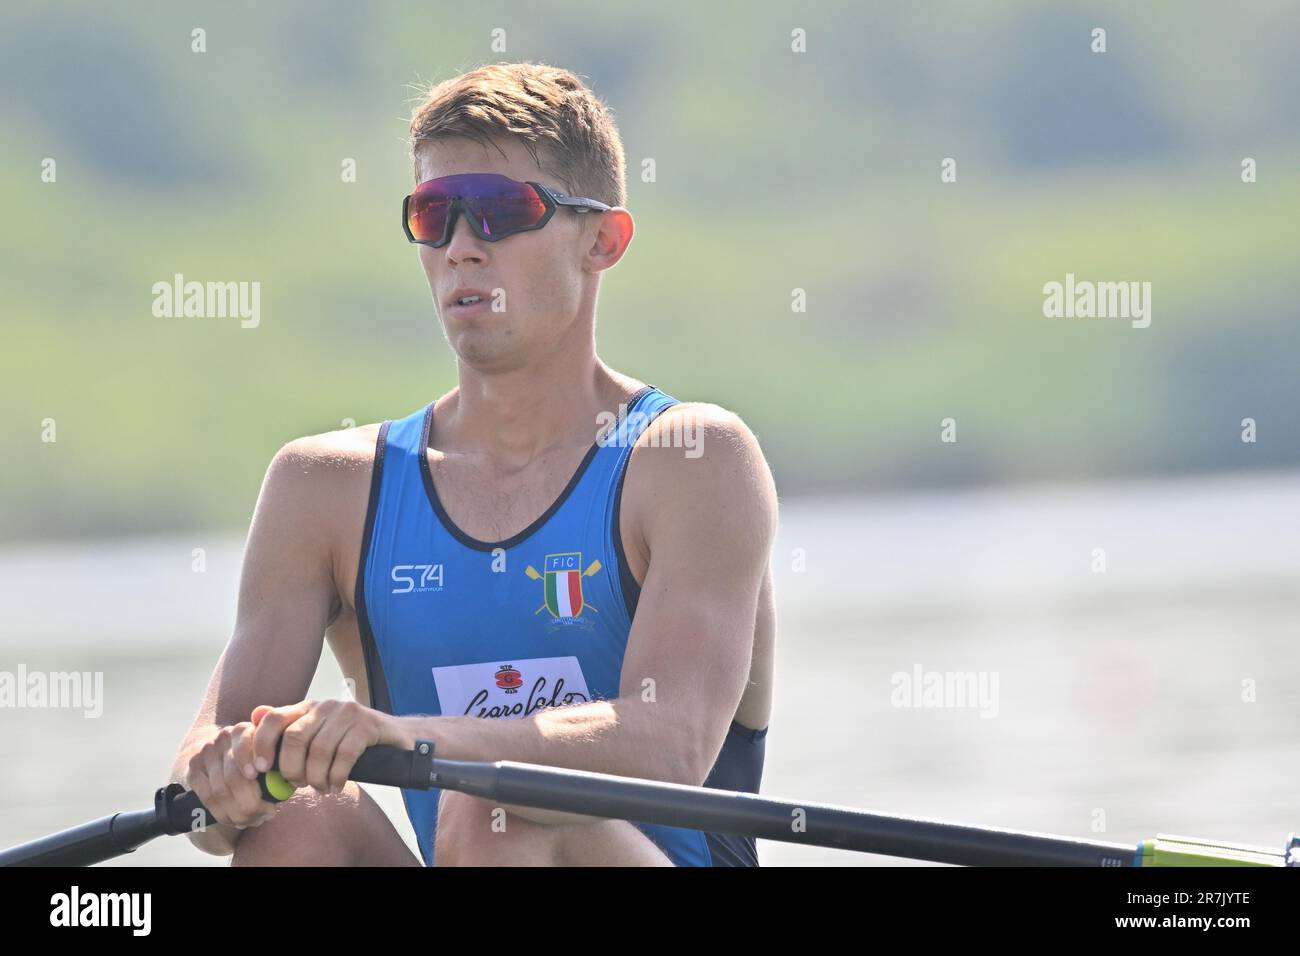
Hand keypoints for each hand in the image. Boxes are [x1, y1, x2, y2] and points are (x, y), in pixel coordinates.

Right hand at [184, 721, 279, 829]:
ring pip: (220, 790)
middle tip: (268, 813)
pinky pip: (207, 797)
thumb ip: (280, 764)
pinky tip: (236, 820)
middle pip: (233, 775)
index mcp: (246, 729)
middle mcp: (224, 737)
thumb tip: (283, 786)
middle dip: (252, 800)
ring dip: (239, 812)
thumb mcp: (274, 755)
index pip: (244, 742)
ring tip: (255, 819)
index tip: (259, 774)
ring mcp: (206, 752)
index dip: (249, 759)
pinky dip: (223, 814)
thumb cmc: (263, 761)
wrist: (228, 757)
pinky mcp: (194, 768)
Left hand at [249, 699, 416, 795]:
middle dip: (291, 769)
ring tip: (321, 788)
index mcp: (307, 707)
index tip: (259, 771)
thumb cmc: (351, 743)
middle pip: (294, 738)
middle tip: (299, 785)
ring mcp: (347, 713)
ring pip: (319, 750)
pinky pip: (344, 755)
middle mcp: (325, 705)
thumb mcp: (317, 737)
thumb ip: (288, 733)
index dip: (260, 745)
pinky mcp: (367, 724)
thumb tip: (253, 719)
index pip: (272, 718)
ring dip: (317, 778)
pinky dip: (337, 776)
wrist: (397, 740)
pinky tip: (336, 785)